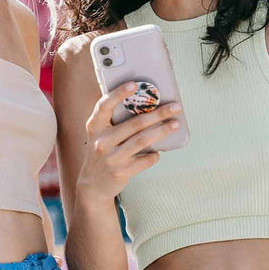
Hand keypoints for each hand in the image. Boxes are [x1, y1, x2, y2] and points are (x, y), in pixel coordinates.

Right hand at [76, 81, 181, 201]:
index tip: (134, 84)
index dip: (119, 93)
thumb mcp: (100, 135)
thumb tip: (146, 105)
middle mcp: (101, 141)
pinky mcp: (122, 171)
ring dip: (162, 131)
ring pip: (142, 140)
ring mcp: (112, 157)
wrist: (92, 185)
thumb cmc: (101, 153)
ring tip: (176, 124)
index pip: (105, 105)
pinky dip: (154, 155)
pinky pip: (145, 160)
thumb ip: (114, 121)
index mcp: (95, 127)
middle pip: (134, 123)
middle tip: (175, 107)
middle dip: (158, 113)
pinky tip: (158, 152)